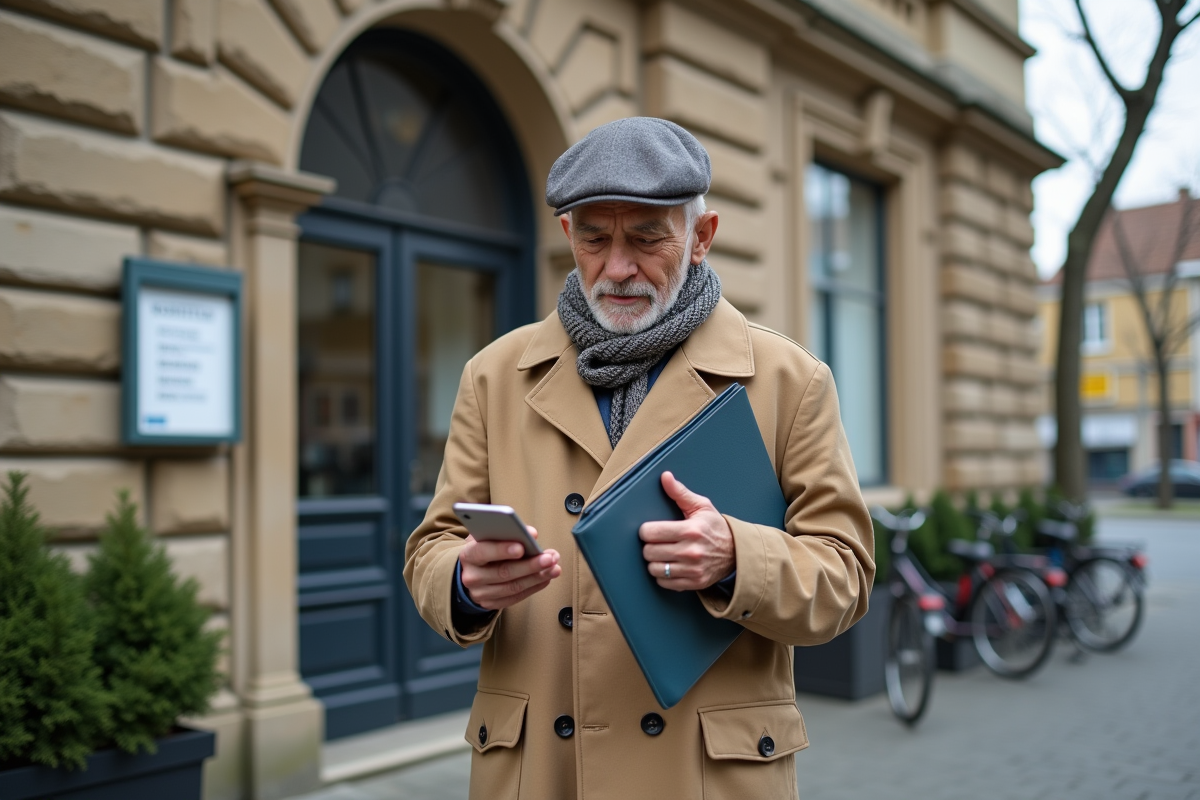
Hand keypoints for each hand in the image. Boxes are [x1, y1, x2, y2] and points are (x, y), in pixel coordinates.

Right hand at [459, 527, 561, 610]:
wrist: (470, 571)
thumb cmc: (484, 548)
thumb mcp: (488, 536)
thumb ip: (507, 532)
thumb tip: (532, 534)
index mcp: (467, 554)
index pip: (483, 552)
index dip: (502, 550)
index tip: (522, 547)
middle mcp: (471, 576)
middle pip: (503, 572)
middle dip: (530, 565)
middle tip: (550, 558)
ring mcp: (480, 593)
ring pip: (512, 587)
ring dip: (537, 577)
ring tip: (554, 568)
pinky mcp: (490, 604)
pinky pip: (515, 597)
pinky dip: (533, 587)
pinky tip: (546, 578)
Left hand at [639, 472, 734, 590]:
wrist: (737, 552)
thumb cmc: (716, 527)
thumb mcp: (701, 506)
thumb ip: (680, 492)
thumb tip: (665, 477)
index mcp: (690, 530)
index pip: (651, 533)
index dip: (646, 530)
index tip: (651, 530)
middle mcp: (690, 551)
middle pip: (649, 552)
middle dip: (649, 546)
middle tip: (656, 542)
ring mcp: (692, 569)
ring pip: (654, 569)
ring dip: (654, 562)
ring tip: (662, 554)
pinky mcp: (694, 582)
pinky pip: (664, 582)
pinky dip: (663, 576)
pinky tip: (670, 566)